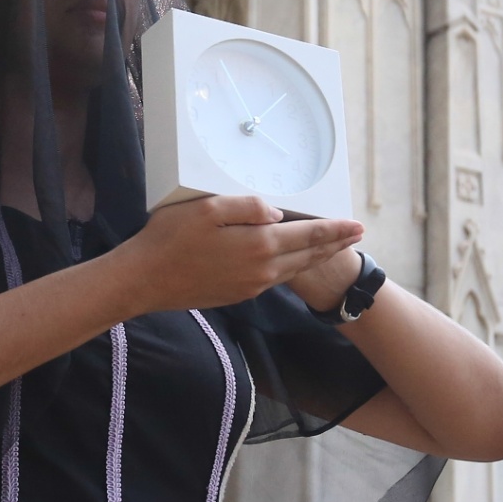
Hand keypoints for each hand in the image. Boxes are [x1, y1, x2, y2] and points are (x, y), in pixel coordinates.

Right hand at [112, 195, 362, 314]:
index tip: (357, 225)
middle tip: (357, 235)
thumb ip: (249, 206)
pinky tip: (293, 261)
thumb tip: (280, 214)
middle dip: (335, 245)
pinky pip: (275, 278)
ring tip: (334, 247)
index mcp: (259, 245)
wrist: (144, 280)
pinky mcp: (238, 294)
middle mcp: (261, 271)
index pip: (309, 236)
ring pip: (294, 270)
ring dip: (317, 257)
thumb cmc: (171, 238)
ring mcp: (250, 286)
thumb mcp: (209, 207)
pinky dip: (293, 267)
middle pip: (308, 256)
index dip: (335, 230)